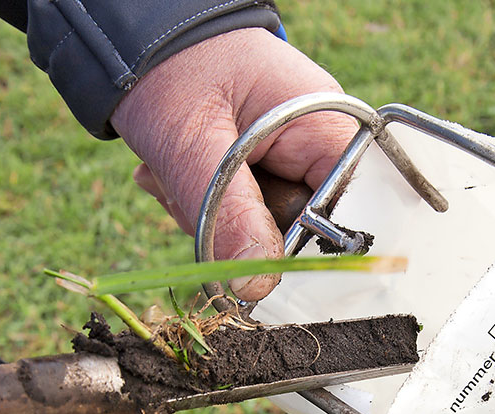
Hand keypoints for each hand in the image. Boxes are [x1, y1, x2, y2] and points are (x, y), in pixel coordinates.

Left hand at [109, 28, 356, 300]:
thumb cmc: (172, 70)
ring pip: (269, 234)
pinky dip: (206, 210)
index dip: (305, 251)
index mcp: (326, 130)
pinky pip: (247, 221)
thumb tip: (258, 286)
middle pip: (306, 233)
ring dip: (211, 220)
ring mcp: (295, 166)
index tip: (254, 263)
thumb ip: (227, 211)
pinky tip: (180, 178)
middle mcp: (322, 150)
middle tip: (187, 193)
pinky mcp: (268, 178)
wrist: (145, 46)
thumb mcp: (192, 141)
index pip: (350, 215)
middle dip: (238, 230)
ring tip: (176, 176)